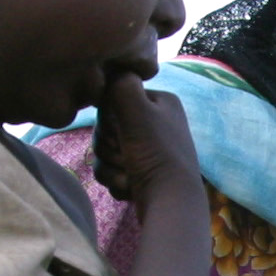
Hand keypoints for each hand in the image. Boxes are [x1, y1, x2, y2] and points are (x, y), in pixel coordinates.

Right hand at [94, 71, 203, 211]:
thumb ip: (120, 84)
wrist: (170, 205)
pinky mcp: (142, 172)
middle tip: (127, 158)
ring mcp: (150, 149)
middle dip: (109, 148)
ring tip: (130, 177)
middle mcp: (157, 122)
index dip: (107, 121)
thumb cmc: (156, 156)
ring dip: (110, 167)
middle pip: (106, 128)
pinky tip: (130, 188)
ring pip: (105, 152)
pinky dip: (116, 181)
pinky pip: (112, 171)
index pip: (112, 100)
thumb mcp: (137, 111)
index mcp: (160, 102)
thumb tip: (110, 70)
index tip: (120, 133)